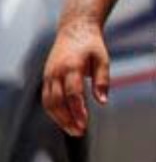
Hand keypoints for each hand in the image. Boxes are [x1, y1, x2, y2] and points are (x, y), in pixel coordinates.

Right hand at [41, 23, 109, 137]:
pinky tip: (65, 119)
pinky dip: (54, 111)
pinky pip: (47, 98)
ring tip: (72, 130)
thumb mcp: (103, 59)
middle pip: (57, 101)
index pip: (73, 94)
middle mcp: (56, 72)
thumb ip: (102, 80)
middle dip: (67, 119)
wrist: (75, 29)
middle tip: (79, 132)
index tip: (84, 124)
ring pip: (48, 102)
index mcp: (71, 67)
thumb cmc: (91, 45)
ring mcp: (49, 75)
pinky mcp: (46, 77)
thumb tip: (102, 101)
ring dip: (59, 118)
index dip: (77, 110)